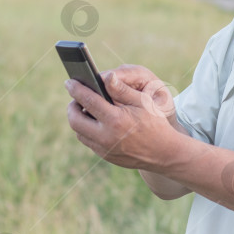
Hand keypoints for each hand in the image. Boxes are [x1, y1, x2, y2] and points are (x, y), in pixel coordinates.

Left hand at [65, 67, 182, 170]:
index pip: (88, 100)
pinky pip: (89, 141)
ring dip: (79, 119)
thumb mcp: (143, 102)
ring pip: (79, 132)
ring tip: (86, 108)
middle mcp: (106, 136)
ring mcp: (105, 149)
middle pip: (75, 120)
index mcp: (116, 120)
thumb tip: (106, 76)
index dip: (76, 89)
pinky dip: (87, 130)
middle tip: (76, 98)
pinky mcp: (106, 156)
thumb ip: (122, 89)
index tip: (69, 82)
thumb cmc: (155, 123)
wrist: (164, 152)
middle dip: (72, 106)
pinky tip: (96, 121)